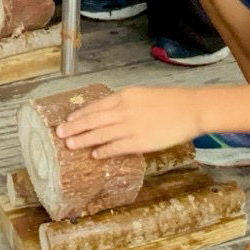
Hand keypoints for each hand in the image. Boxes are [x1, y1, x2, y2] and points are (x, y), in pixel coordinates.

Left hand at [56, 86, 205, 157]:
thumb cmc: (171, 101)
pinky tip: (94, 155)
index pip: (95, 106)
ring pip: (99, 134)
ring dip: (82, 140)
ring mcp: (129, 127)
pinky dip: (102, 151)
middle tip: (58, 133)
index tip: (67, 119)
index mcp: (124, 96)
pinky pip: (115, 147)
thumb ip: (126, 103)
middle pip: (91, 120)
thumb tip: (110, 113)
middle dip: (73, 127)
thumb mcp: (143, 94)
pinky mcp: (138, 142)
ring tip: (69, 145)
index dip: (79, 114)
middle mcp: (123, 110)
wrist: (191, 109)